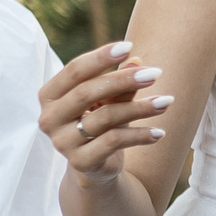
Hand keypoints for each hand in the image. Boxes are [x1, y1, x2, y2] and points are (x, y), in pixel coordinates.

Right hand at [39, 39, 173, 183]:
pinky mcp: (81, 162)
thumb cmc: (100, 124)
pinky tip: (160, 132)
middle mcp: (48, 119)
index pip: (74, 70)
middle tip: (156, 73)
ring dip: (140, 108)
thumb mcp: (109, 101)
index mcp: (49, 96)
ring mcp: (62, 142)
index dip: (100, 57)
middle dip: (124, 79)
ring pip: (105, 117)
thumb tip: (136, 60)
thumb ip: (119, 84)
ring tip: (167, 101)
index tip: (129, 46)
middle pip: (87, 91)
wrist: (95, 169)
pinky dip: (140, 135)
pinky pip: (114, 142)